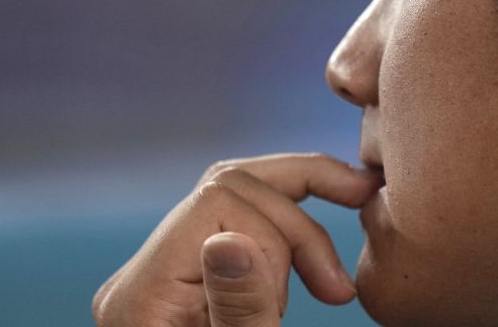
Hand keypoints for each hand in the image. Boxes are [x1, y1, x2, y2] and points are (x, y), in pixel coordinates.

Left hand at [92, 153, 383, 326]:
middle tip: (355, 234)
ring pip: (235, 201)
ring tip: (330, 285)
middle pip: (228, 186)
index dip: (287, 227)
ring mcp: (161, 282)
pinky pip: (234, 231)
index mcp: (142, 298)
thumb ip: (239, 311)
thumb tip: (231, 238)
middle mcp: (141, 279)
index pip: (219, 200)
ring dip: (296, 227)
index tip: (332, 291)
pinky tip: (311, 269)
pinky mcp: (185, 289)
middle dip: (299, 211)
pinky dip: (282, 238)